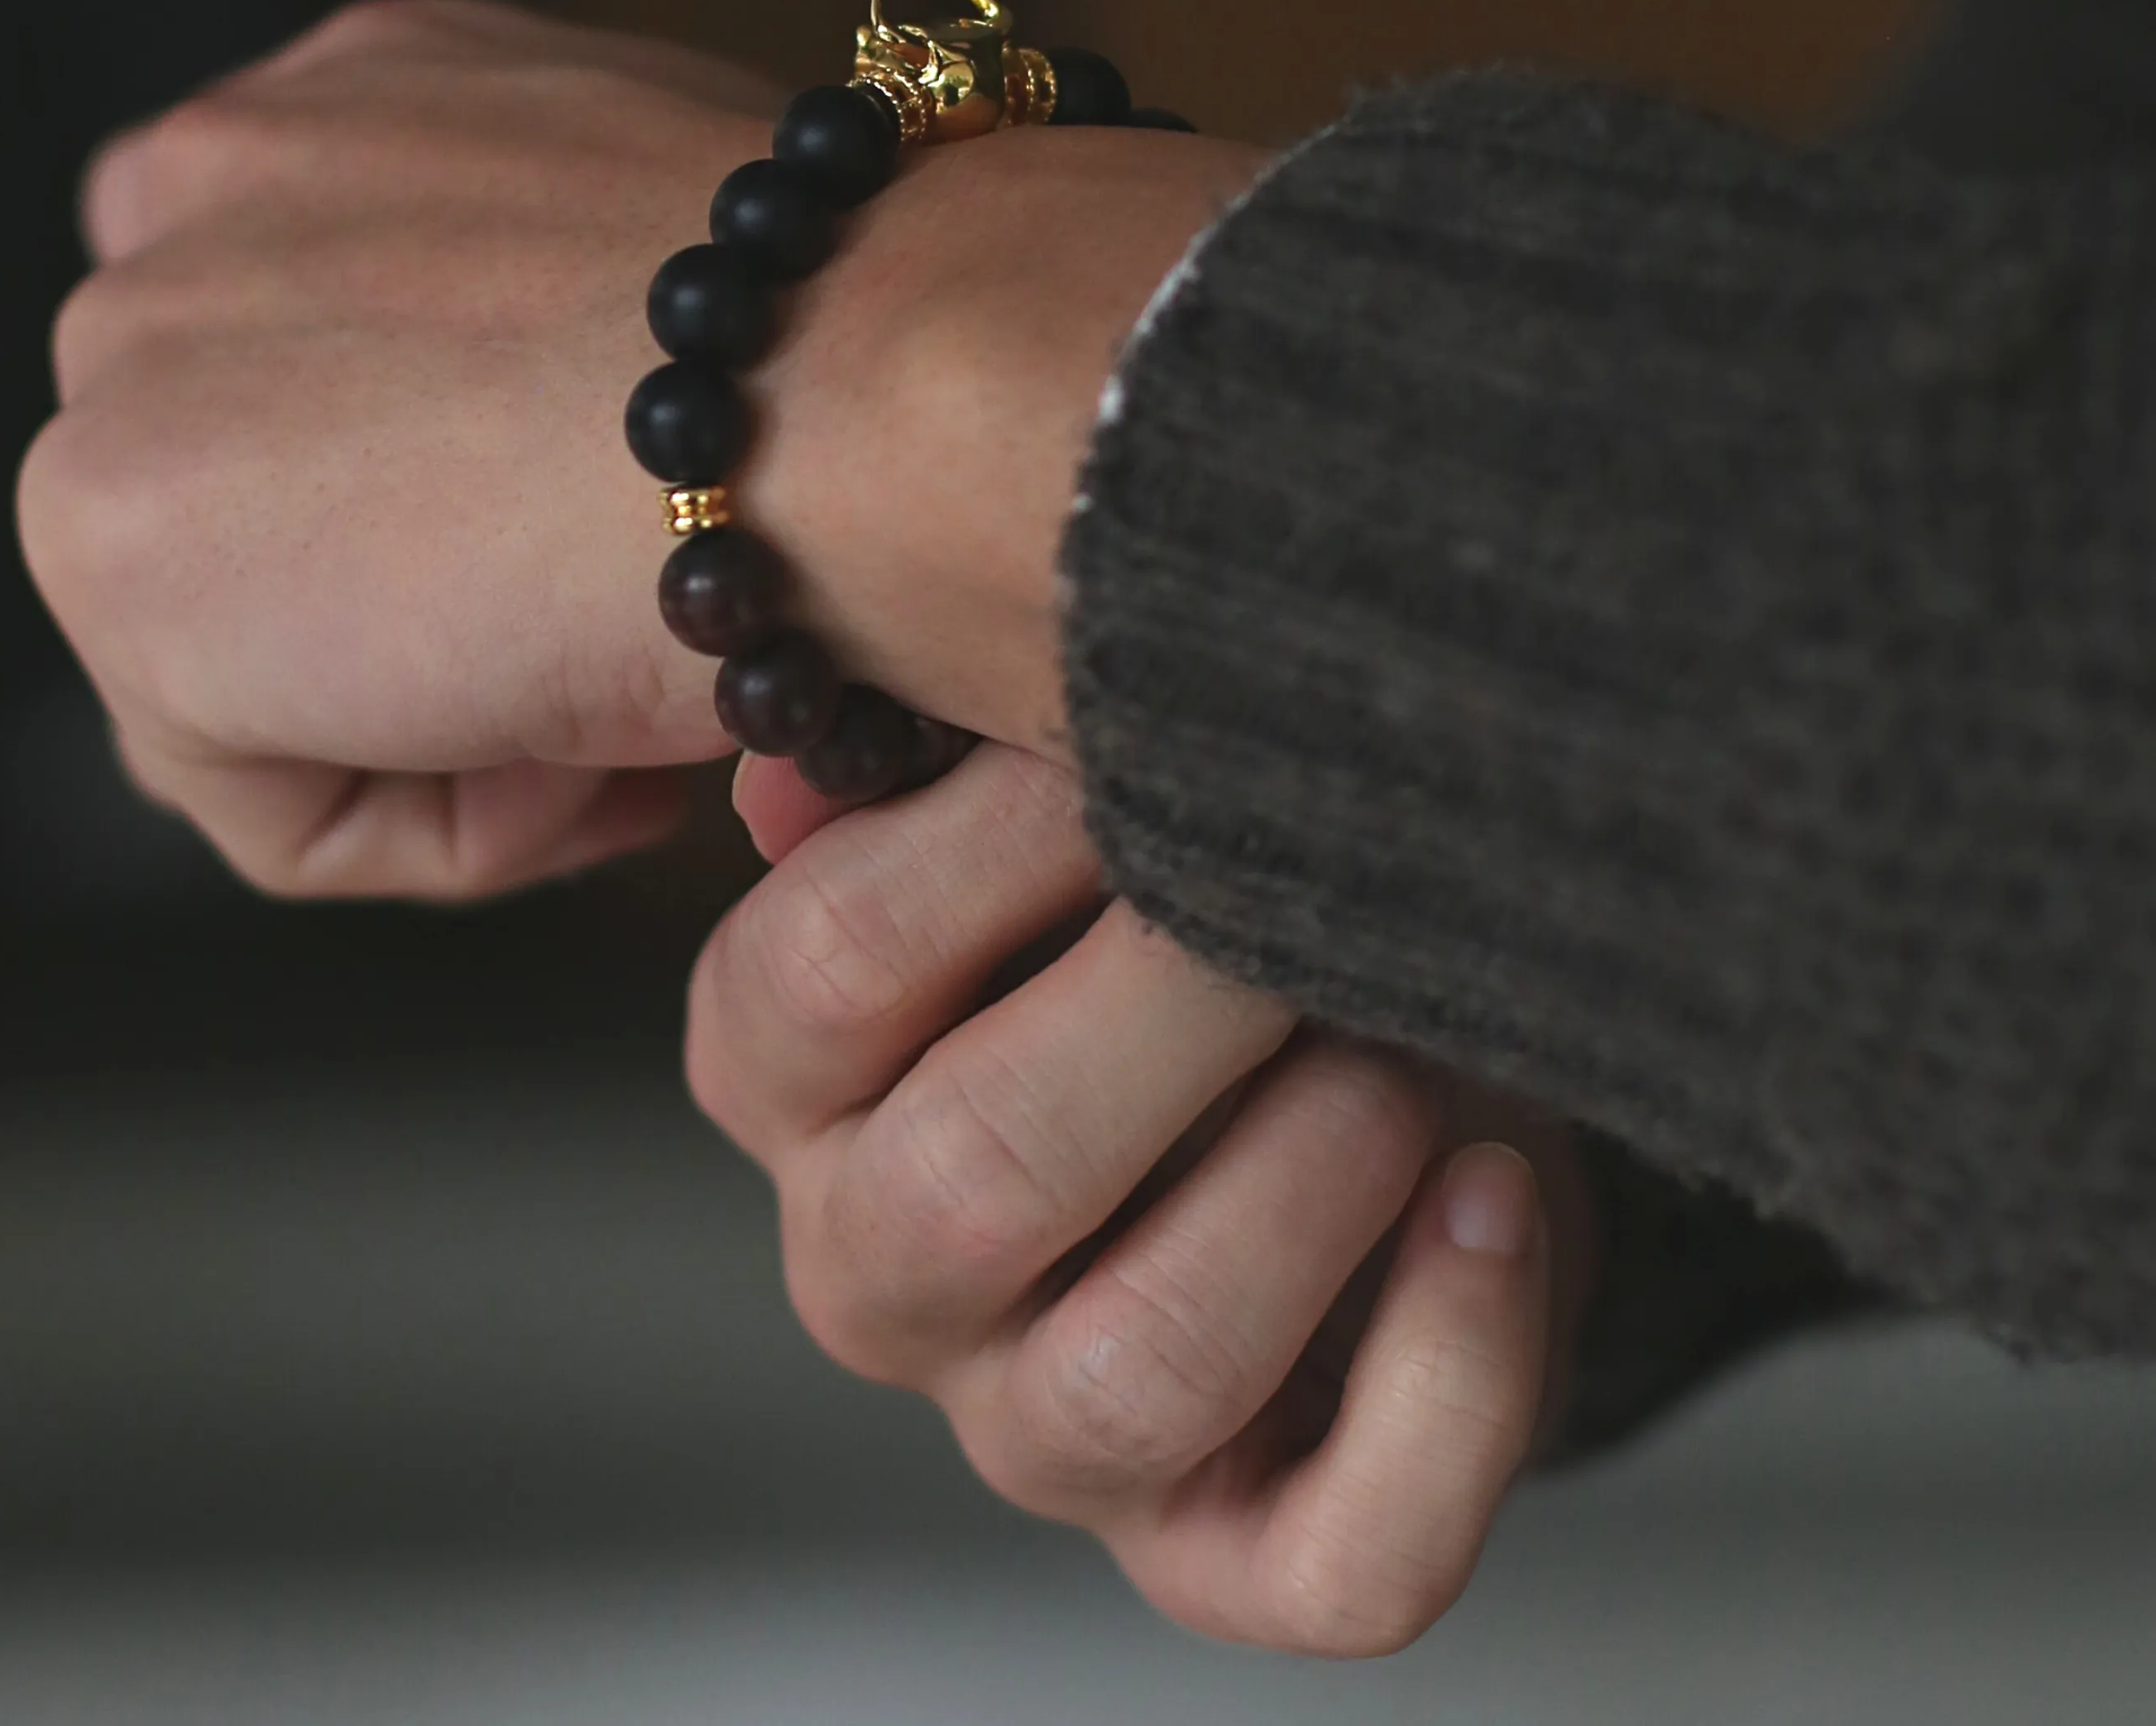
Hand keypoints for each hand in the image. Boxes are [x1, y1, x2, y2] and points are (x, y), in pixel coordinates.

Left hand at [20, 0, 1260, 896]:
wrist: (866, 390)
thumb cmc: (867, 355)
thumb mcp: (697, 285)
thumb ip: (563, 332)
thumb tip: (552, 479)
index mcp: (369, 95)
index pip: (313, 347)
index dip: (467, 505)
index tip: (623, 554)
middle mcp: (217, 179)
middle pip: (273, 517)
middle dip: (447, 622)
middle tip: (638, 640)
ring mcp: (132, 343)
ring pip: (267, 666)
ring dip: (454, 731)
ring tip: (628, 694)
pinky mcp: (104, 529)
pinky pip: (264, 795)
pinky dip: (439, 825)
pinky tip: (584, 743)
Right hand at [689, 745, 1593, 1658]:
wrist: (1350, 1082)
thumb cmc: (1175, 916)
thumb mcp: (1051, 818)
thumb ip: (934, 764)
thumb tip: (832, 745)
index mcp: (791, 1084)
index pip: (824, 969)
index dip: (1001, 836)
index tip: (1144, 729)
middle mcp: (878, 1274)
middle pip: (974, 1176)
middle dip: (1181, 1006)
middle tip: (1305, 899)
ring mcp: (1039, 1435)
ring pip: (1144, 1371)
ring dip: (1316, 1177)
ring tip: (1402, 1055)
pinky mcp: (1229, 1554)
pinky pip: (1345, 1549)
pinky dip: (1457, 1372)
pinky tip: (1492, 1195)